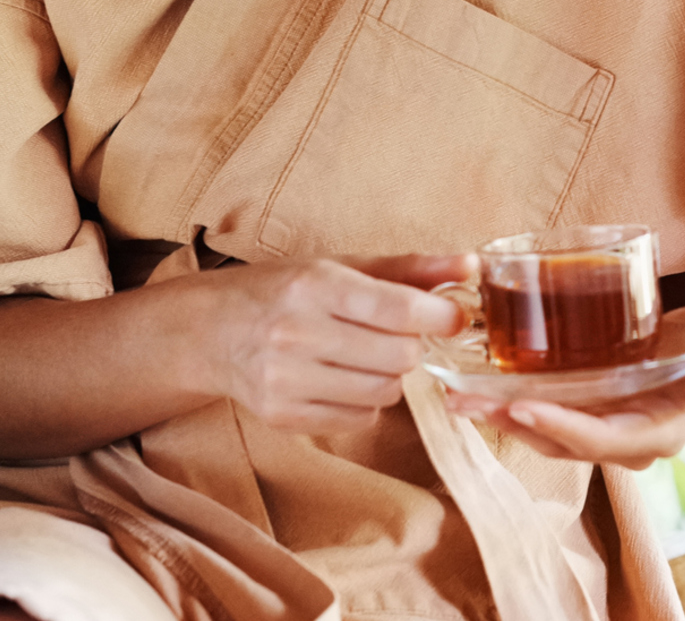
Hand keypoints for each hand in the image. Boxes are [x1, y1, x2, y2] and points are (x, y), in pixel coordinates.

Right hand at [201, 253, 468, 433]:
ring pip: (385, 392)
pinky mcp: (282, 417)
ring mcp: (286, 380)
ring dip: (390, 376)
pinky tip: (344, 380)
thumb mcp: (342, 266)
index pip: (399, 308)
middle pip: (400, 356)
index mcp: (315, 286)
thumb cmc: (286, 290)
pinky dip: (366, 403)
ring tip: (366, 356)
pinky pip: (360, 420)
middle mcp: (297, 332)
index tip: (454, 316)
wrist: (213, 330)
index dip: (441, 315)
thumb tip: (471, 265)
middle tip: (396, 334)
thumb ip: (411, 268)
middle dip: (411, 345)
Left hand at [444, 293, 684, 470]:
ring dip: (506, 416)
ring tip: (459, 398)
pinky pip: (555, 409)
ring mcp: (614, 422)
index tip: (522, 406)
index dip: (561, 426)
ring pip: (551, 430)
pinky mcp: (602, 401)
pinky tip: (487, 383)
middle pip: (563, 441)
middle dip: (514, 424)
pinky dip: (520, 399)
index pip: (601, 438)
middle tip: (466, 404)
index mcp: (662, 433)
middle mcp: (631, 437)